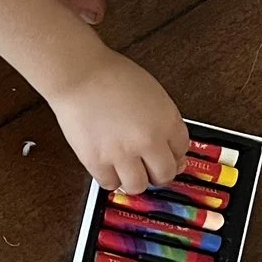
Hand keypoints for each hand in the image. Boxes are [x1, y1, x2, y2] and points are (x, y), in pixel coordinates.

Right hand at [48, 50, 188, 194]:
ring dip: (134, 180)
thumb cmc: (111, 77)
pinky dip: (110, 178)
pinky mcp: (97, 161)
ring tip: (127, 171)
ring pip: (138, 186)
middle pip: (165, 174)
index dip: (173, 155)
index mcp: (166, 120)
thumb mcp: (152, 93)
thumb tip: (162, 143)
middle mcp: (148, 140)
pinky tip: (108, 168)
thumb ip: (161, 119)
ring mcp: (122, 153)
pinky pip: (110, 184)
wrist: (79, 75)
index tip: (166, 157)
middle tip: (149, 169)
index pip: (181, 150)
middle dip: (158, 173)